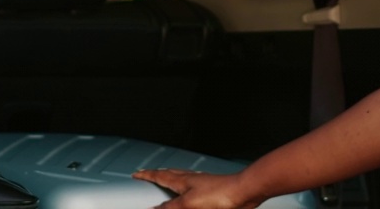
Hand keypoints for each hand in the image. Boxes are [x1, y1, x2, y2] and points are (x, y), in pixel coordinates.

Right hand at [132, 169, 259, 208]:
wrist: (243, 193)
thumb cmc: (219, 193)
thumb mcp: (188, 204)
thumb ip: (170, 208)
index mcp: (182, 180)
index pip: (160, 175)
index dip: (147, 175)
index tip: (137, 174)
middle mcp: (191, 180)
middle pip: (170, 174)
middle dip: (158, 174)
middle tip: (149, 175)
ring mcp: (202, 185)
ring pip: (182, 180)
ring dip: (171, 181)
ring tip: (166, 182)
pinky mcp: (212, 193)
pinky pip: (193, 189)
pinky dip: (186, 191)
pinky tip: (191, 195)